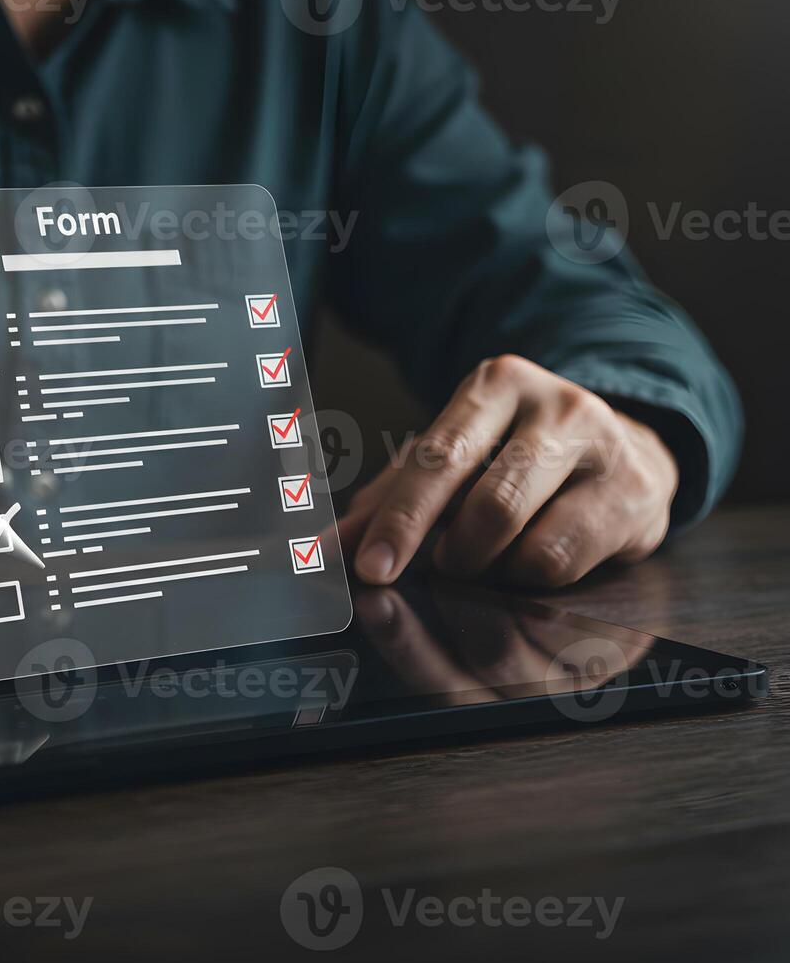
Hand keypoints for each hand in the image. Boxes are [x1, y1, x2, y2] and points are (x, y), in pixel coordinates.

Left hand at [338, 355, 678, 587]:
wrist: (622, 450)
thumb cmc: (513, 460)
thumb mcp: (450, 463)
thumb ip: (386, 501)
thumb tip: (326, 547)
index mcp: (493, 385)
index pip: (437, 459)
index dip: (401, 520)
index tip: (370, 568)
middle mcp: (556, 405)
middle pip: (488, 505)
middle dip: (451, 556)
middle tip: (439, 569)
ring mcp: (604, 448)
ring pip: (530, 543)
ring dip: (493, 569)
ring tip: (488, 558)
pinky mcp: (637, 495)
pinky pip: (567, 562)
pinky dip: (532, 577)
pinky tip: (530, 560)